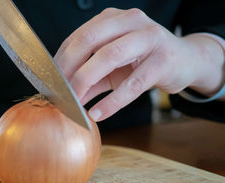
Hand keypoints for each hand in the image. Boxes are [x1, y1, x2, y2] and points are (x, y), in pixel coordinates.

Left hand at [54, 8, 224, 120]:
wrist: (185, 61)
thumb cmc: (143, 61)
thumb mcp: (112, 68)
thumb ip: (89, 78)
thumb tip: (64, 96)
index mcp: (113, 19)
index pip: (78, 37)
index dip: (60, 60)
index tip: (48, 82)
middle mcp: (130, 21)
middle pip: (89, 41)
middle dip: (68, 68)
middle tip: (57, 92)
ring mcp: (149, 38)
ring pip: (109, 56)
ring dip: (85, 82)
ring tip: (73, 103)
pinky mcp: (163, 61)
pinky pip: (133, 83)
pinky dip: (112, 101)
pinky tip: (97, 113)